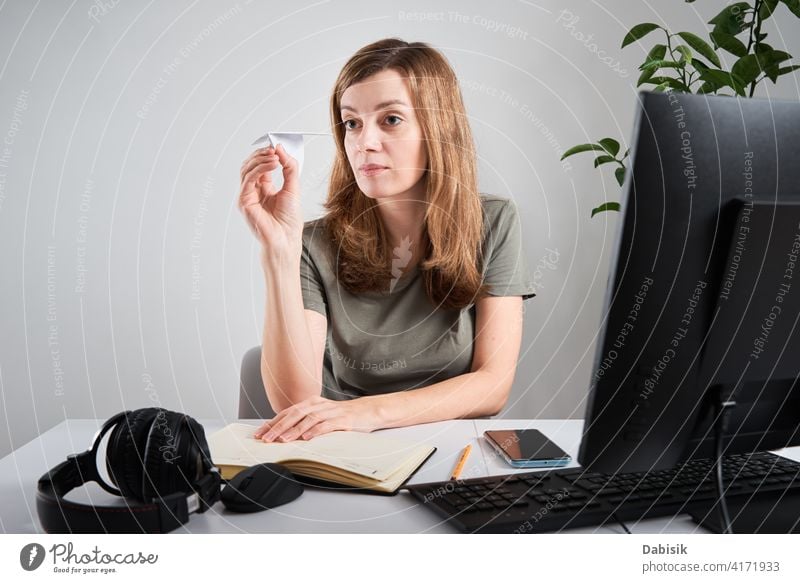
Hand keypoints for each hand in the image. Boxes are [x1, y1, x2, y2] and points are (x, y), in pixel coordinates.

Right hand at [238, 143, 302, 256]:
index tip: (276, 145)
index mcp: (263, 187)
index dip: (266, 153)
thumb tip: (280, 148)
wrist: (286, 239)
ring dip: (261, 159)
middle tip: (274, 148)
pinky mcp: (244, 201)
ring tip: (275, 156)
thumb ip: (289, 167)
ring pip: (247, 169)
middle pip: (250, 164)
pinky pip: (248, 179)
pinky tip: (272, 165)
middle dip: (262, 154)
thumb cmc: (289, 220)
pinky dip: (259, 169)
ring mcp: (247, 196)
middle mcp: (253, 191)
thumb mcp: (293, 187)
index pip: (260, 164)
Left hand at [252, 396, 381, 441]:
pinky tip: (307, 438)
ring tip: (283, 440)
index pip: (287, 412)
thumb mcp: (320, 416)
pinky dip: (315, 431)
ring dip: (294, 430)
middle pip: (294, 414)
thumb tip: (282, 434)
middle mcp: (318, 405)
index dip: (272, 422)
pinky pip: (326, 425)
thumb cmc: (342, 416)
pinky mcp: (342, 419)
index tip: (259, 433)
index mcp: (311, 403)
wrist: (367, 411)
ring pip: (308, 419)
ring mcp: (331, 411)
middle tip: (266, 438)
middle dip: (278, 427)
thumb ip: (303, 422)